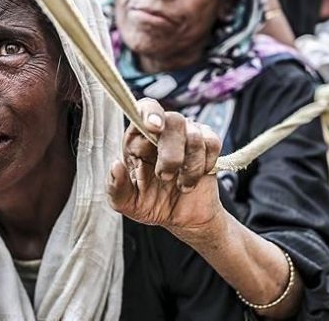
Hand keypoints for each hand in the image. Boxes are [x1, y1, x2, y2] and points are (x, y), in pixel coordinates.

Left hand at [107, 99, 223, 238]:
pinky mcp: (208, 143)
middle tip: (165, 177)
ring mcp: (187, 134)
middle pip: (173, 120)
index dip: (150, 114)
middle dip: (171, 153)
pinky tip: (196, 177)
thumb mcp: (127, 203)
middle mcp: (163, 130)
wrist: (183, 217)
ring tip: (181, 185)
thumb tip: (115, 166)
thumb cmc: (151, 204)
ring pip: (194, 135)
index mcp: (138, 138)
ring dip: (189, 167)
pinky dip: (205, 164)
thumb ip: (116, 188)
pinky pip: (212, 142)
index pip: (144, 110)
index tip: (153, 126)